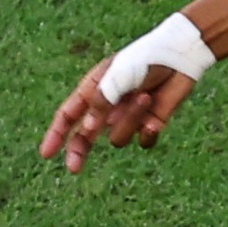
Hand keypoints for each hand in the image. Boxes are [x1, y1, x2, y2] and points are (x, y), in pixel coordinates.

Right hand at [37, 59, 197, 172]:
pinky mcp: (150, 125)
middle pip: (85, 136)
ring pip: (119, 138)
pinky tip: (157, 120)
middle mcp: (109, 106)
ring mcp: (129, 117)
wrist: (181, 57)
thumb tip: (88, 129)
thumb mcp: (118, 75)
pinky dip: (149, 134)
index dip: (56, 135)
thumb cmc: (146, 60)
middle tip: (74, 169)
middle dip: (78, 151)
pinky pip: (143, 142)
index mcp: (94, 90)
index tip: (46, 155)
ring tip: (146, 97)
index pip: (68, 115)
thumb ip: (102, 101)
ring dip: (130, 121)